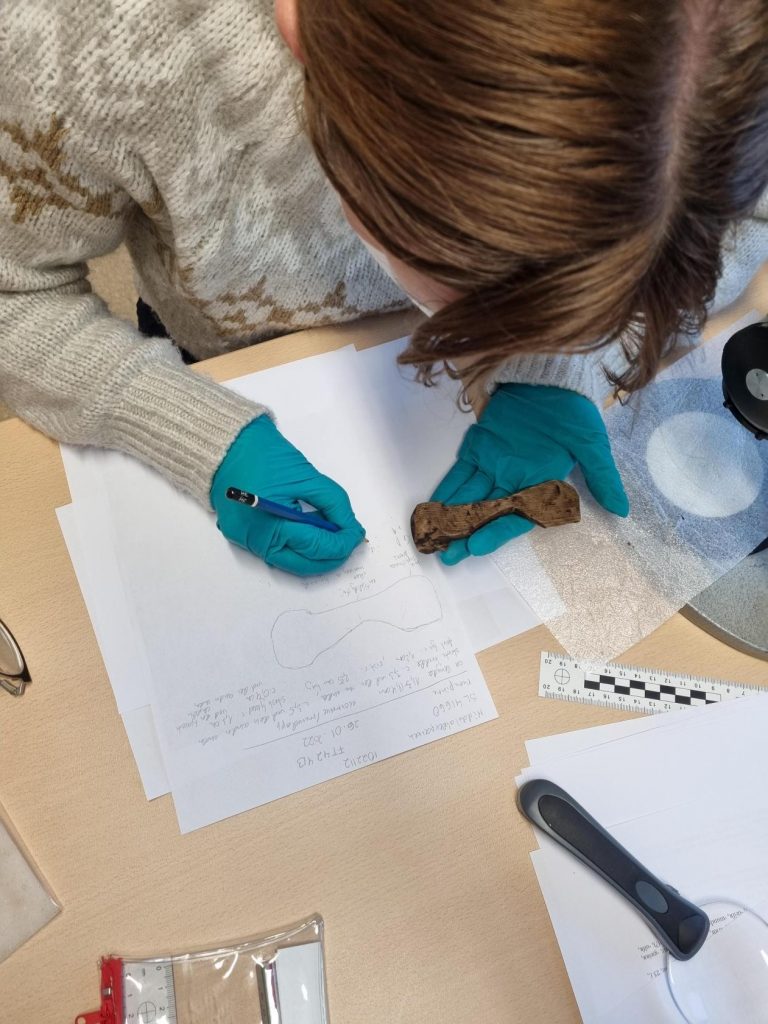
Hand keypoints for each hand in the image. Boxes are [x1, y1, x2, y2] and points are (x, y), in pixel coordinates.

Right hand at [210, 416, 364, 574]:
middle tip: (348, 541)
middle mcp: (254, 540)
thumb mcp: (308, 477)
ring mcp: (245, 541)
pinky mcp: (242, 535)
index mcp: (268, 525)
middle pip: (302, 564)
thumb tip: (350, 527)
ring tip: (332, 535)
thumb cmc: (263, 455)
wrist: (228, 443)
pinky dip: (296, 545)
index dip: (341, 543)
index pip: (315, 546)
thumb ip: (334, 505)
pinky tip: (310, 531)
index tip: (357, 534)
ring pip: (289, 561)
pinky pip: (275, 549)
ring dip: (314, 552)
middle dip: (330, 556)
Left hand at [431, 384, 628, 564]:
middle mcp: (515, 479)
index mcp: (540, 484)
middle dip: (466, 534)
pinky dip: (447, 488)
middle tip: (446, 555)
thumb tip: (622, 510)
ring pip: (469, 497)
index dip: (496, 533)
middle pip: (487, 514)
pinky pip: (460, 473)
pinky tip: (433, 506)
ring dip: (451, 516)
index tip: (476, 547)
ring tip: (433, 536)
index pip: (516, 517)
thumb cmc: (573, 411)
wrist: (549, 374)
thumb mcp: (592, 445)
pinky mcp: (479, 447)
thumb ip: (602, 477)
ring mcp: (494, 464)